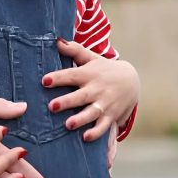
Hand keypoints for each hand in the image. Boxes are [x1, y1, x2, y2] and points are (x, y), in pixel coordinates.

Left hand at [42, 39, 139, 155]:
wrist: (132, 80)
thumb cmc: (103, 69)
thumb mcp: (90, 57)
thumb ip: (74, 50)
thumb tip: (55, 40)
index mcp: (89, 74)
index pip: (71, 75)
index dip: (58, 78)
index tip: (44, 81)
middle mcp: (97, 89)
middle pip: (81, 96)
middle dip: (67, 101)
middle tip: (52, 106)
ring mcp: (105, 104)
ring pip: (92, 113)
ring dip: (81, 119)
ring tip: (68, 125)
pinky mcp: (111, 116)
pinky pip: (104, 127)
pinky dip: (97, 133)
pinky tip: (86, 138)